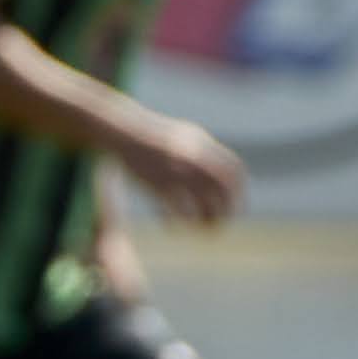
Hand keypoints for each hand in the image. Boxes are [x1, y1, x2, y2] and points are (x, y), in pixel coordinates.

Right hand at [120, 116, 246, 225]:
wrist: (119, 128)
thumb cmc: (150, 135)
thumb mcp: (182, 136)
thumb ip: (202, 151)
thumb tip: (220, 171)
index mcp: (201, 143)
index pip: (233, 171)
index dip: (238, 192)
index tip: (234, 207)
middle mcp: (192, 156)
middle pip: (223, 189)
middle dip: (226, 210)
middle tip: (219, 224)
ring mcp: (175, 169)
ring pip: (204, 202)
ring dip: (206, 221)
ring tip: (200, 230)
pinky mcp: (156, 182)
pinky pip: (177, 209)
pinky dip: (178, 222)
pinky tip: (169, 226)